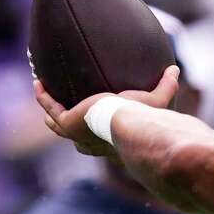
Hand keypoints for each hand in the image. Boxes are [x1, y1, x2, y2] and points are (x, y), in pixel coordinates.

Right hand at [34, 66, 179, 156]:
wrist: (131, 124)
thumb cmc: (146, 117)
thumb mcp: (158, 99)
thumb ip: (168, 86)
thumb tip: (175, 69)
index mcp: (109, 143)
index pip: (97, 144)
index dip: (92, 135)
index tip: (91, 120)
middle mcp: (90, 143)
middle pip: (72, 137)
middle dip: (65, 125)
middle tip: (62, 110)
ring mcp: (76, 134)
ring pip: (55, 124)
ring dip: (50, 110)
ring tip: (44, 94)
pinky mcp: (68, 122)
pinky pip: (50, 107)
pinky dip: (43, 96)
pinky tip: (38, 82)